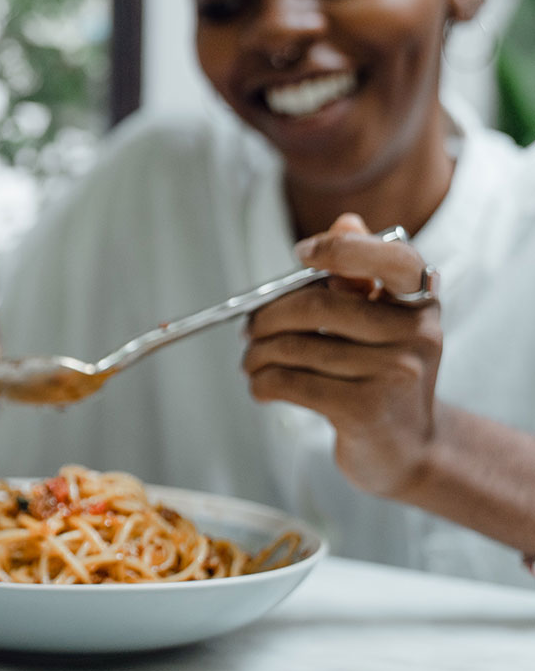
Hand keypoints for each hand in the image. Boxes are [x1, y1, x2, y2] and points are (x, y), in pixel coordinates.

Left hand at [244, 213, 442, 496]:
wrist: (409, 450)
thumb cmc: (383, 375)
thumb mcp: (383, 323)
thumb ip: (361, 274)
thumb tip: (345, 220)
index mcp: (421, 301)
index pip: (391, 259)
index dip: (341, 250)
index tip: (301, 254)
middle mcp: (416, 333)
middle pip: (318, 305)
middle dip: (268, 315)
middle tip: (248, 328)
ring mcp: (394, 373)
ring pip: (296, 348)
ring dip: (257, 354)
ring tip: (250, 361)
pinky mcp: (365, 410)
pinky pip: (291, 382)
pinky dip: (263, 383)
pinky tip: (261, 386)